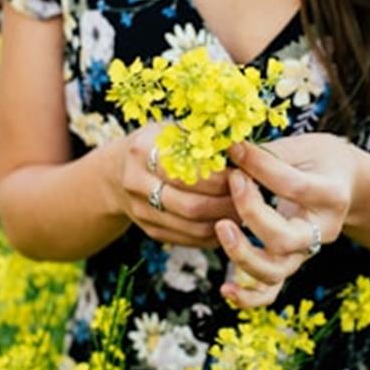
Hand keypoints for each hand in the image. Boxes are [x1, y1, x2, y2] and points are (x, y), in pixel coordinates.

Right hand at [109, 120, 243, 248]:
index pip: (189, 172)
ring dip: (224, 222)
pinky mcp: (150, 231)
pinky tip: (230, 222)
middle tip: (252, 197)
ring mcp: (141, 211)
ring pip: (192, 227)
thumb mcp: (173, 129)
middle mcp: (136, 183)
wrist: (117, 170)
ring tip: (246, 210)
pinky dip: (214, 234)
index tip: (245, 174)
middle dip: (227, 204)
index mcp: (142, 150)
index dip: (221, 178)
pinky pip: (188, 240)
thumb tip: (243, 150)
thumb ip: (202, 137)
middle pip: (191, 205)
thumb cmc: (158, 143)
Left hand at [215, 133, 358, 308]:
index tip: (236, 151)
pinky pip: (270, 292)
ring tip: (221, 227)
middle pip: (284, 239)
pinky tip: (225, 289)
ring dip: (242, 255)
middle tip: (233, 180)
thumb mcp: (305, 148)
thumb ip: (271, 154)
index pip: (294, 187)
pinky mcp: (290, 264)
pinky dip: (247, 297)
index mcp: (332, 197)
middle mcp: (322, 232)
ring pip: (274, 272)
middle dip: (252, 213)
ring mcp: (305, 253)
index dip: (261, 168)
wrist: (343, 184)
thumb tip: (230, 151)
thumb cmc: (321, 160)